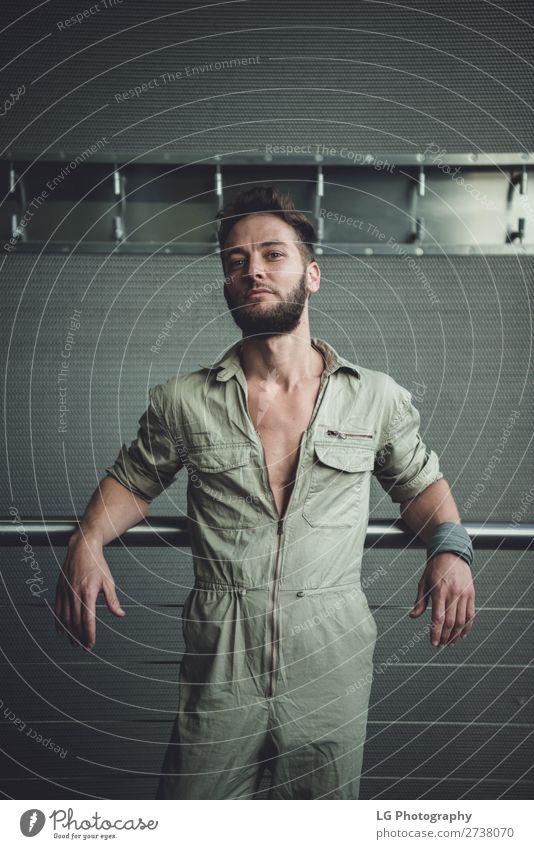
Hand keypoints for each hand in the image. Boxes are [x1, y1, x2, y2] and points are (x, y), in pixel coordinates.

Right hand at [54, 532, 125, 649]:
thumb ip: (113, 600)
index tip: (91, 644)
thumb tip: (120, 614)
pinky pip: (57, 610)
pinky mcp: (59, 590)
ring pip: (65, 618)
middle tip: (84, 647)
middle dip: (79, 637)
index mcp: (88, 592)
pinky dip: (58, 623)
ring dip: (69, 633)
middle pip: (75, 622)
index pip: (88, 619)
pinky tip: (61, 631)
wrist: (82, 548)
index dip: (89, 634)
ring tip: (73, 642)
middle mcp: (74, 593)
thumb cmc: (96, 564)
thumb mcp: (108, 581)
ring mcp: (65, 592)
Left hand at [409, 552, 474, 646]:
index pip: (438, 618)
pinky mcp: (471, 594)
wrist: (452, 554)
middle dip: (445, 637)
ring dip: (456, 635)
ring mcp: (464, 594)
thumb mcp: (423, 581)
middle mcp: (453, 594)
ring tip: (450, 643)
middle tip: (441, 645)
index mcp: (439, 591)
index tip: (433, 642)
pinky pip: (471, 614)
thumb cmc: (436, 567)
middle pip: (450, 622)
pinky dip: (467, 627)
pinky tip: (462, 634)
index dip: (436, 633)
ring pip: (461, 621)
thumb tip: (413, 616)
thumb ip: (420, 601)